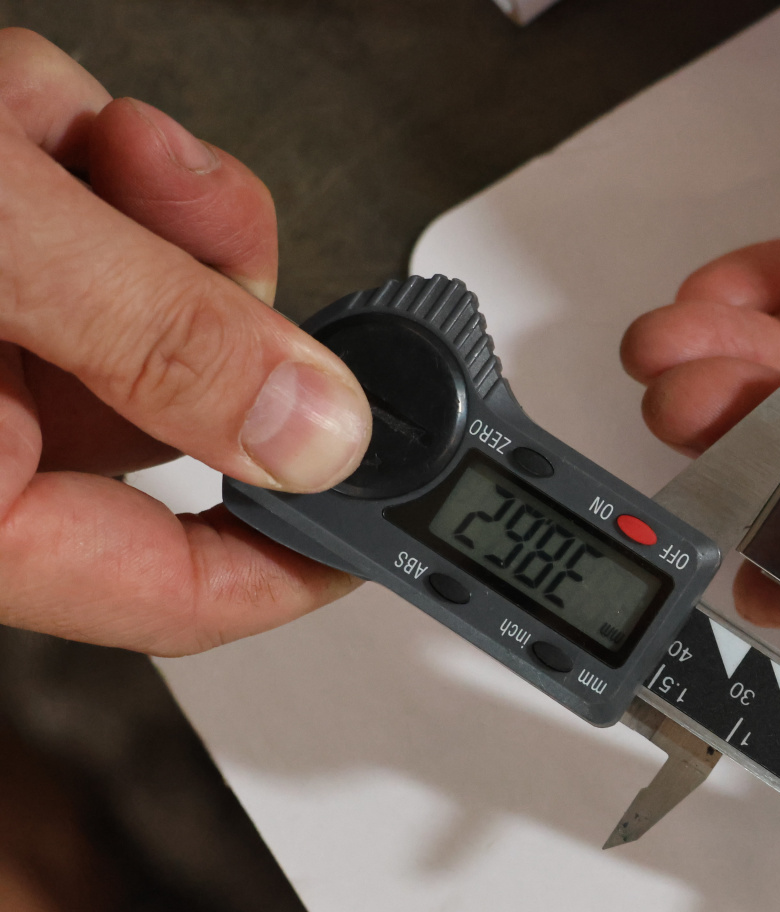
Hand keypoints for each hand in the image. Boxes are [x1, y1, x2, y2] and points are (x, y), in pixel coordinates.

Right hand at [0, 30, 371, 653]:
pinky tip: (12, 107)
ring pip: (140, 288)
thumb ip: (150, 336)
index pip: (174, 590)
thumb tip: (313, 426)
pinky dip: (70, 142)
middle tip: (182, 219)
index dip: (302, 559)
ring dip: (130, 198)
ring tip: (49, 133)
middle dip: (199, 293)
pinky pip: (77, 207)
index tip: (396, 510)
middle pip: (177, 406)